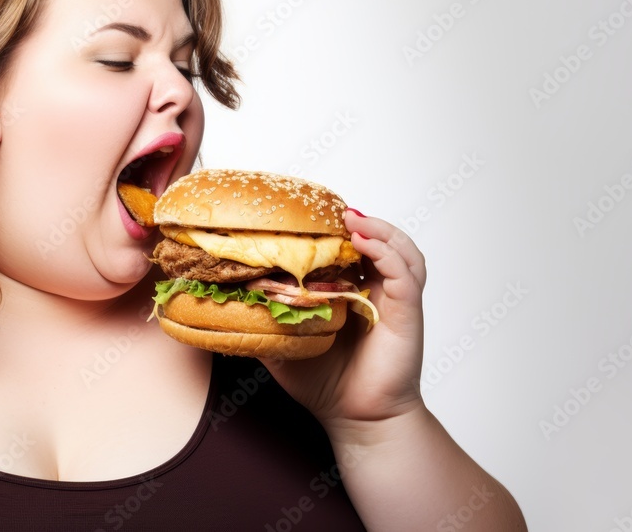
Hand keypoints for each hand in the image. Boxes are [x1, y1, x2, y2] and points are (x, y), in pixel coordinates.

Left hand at [259, 209, 426, 429]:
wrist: (357, 420)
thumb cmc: (325, 384)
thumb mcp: (282, 346)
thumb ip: (260, 322)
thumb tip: (223, 303)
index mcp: (351, 292)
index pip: (349, 248)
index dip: (334, 229)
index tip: (308, 215)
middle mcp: (377, 290)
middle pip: (378, 240)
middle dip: (356, 220)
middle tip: (332, 210)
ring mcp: (394, 300)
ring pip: (398, 248)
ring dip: (377, 229)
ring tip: (350, 218)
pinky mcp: (408, 313)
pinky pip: (406, 274)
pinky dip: (388, 253)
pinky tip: (365, 243)